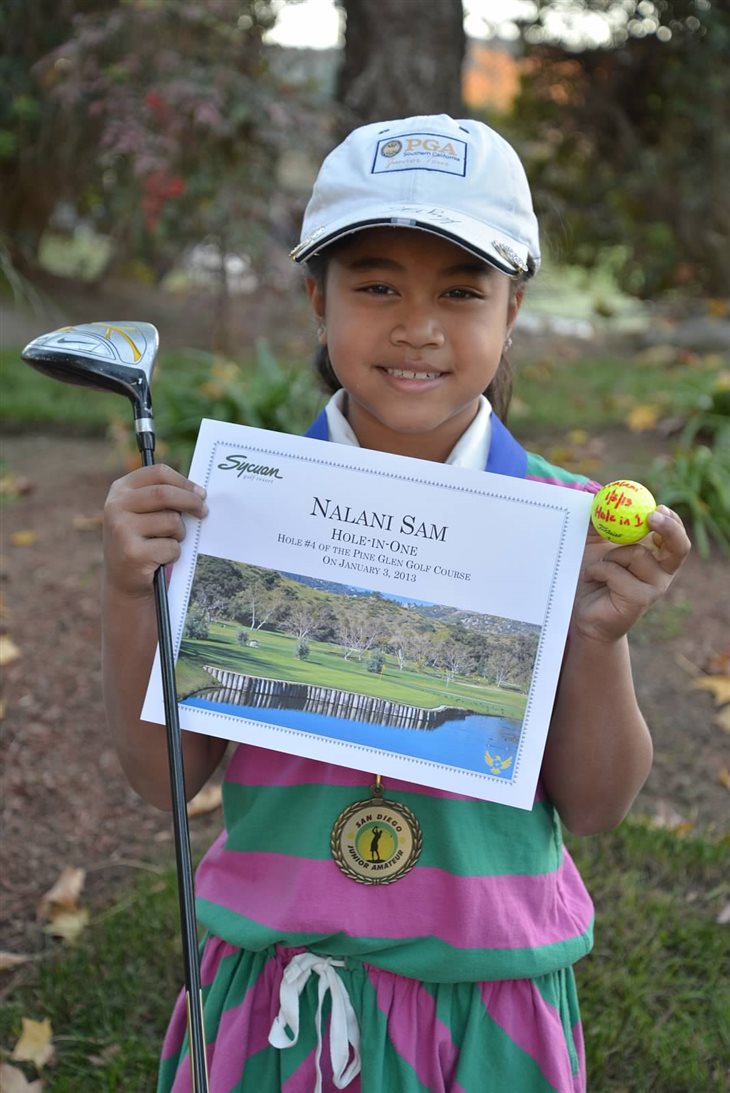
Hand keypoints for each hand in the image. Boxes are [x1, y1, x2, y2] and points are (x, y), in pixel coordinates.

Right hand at [103, 464, 207, 597]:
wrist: (123, 581)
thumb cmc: (142, 541)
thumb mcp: (144, 513)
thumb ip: (163, 499)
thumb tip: (199, 492)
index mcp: (120, 490)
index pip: (157, 473)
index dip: (183, 481)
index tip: (200, 493)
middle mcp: (116, 506)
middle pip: (165, 493)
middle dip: (191, 502)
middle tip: (204, 512)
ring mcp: (122, 529)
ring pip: (171, 521)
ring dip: (180, 534)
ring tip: (169, 542)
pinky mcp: (133, 553)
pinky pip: (171, 546)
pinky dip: (174, 554)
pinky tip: (161, 559)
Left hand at [572, 506, 690, 643]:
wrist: (582, 611)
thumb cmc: (591, 576)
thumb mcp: (593, 543)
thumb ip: (600, 521)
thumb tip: (597, 494)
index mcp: (655, 556)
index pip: (674, 535)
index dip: (671, 520)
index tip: (657, 507)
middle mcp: (660, 572)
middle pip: (679, 547)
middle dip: (670, 529)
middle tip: (652, 517)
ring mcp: (653, 588)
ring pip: (638, 555)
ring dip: (611, 555)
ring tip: (597, 567)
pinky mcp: (640, 600)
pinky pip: (618, 573)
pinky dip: (599, 570)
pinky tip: (592, 580)